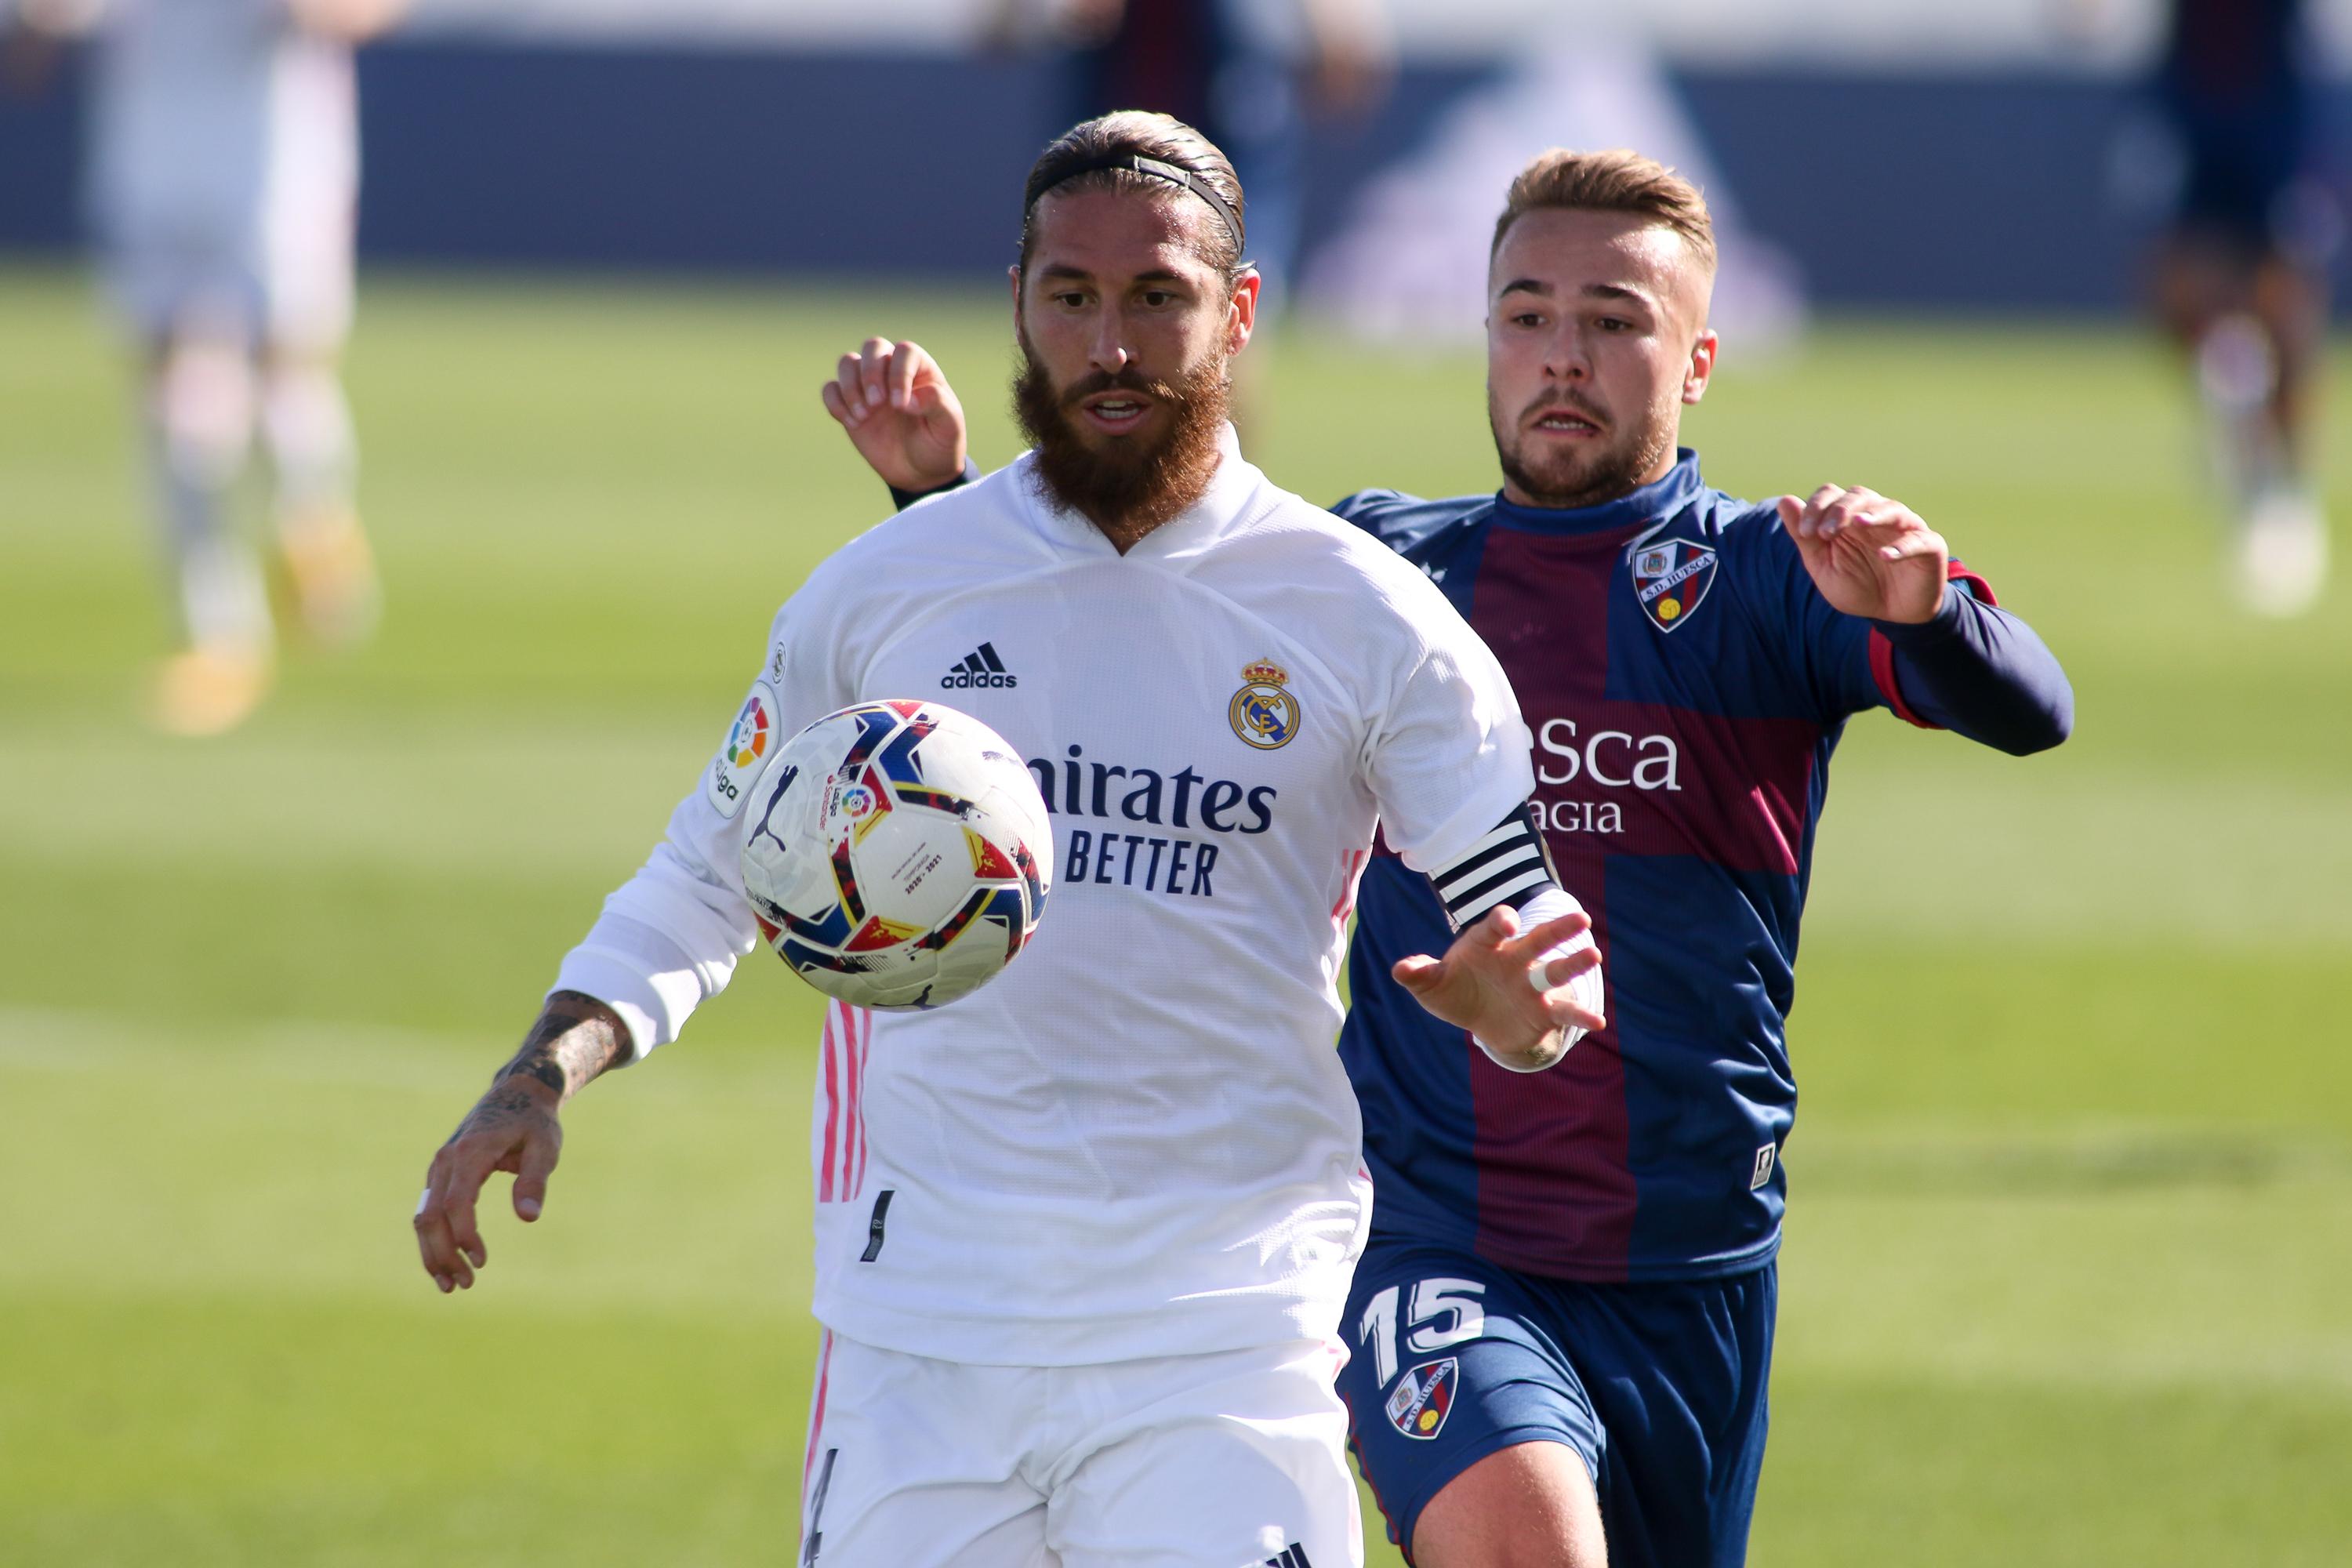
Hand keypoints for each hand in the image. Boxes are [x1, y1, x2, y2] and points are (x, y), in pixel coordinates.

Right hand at [413, 1076, 561, 1292]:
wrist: (517, 1094)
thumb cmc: (534, 1122)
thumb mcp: (545, 1147)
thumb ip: (535, 1180)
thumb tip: (528, 1217)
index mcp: (471, 1152)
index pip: (457, 1202)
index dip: (465, 1235)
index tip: (482, 1261)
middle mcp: (446, 1160)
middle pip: (432, 1216)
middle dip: (444, 1254)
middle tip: (467, 1284)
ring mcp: (439, 1167)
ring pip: (424, 1216)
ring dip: (433, 1253)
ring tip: (453, 1285)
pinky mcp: (440, 1174)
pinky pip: (429, 1211)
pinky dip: (433, 1239)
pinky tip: (446, 1264)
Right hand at [820, 337, 968, 495]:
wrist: (921, 471)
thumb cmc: (939, 443)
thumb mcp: (950, 426)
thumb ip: (937, 404)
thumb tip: (909, 398)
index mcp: (921, 369)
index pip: (905, 352)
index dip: (899, 374)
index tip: (900, 405)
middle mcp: (892, 371)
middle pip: (873, 346)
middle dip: (870, 373)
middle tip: (877, 404)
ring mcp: (869, 386)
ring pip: (847, 363)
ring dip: (850, 387)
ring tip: (864, 416)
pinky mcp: (850, 404)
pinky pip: (830, 389)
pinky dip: (835, 402)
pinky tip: (853, 423)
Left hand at [1392, 906, 1603, 1070]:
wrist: (1480, 1019)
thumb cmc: (1455, 990)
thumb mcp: (1432, 985)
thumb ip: (1420, 974)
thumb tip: (1400, 969)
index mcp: (1487, 945)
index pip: (1495, 927)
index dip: (1501, 921)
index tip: (1507, 923)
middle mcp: (1516, 960)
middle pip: (1539, 940)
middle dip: (1558, 930)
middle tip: (1581, 919)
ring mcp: (1533, 984)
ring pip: (1557, 970)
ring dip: (1575, 964)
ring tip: (1594, 956)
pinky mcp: (1544, 1010)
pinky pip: (1563, 1011)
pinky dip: (1580, 1014)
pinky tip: (1598, 1021)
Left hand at [1778, 485, 1948, 623]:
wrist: (1893, 615)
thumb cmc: (1858, 586)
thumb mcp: (1824, 566)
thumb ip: (1805, 537)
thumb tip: (1784, 500)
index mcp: (1849, 518)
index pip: (1832, 495)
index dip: (1816, 507)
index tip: (1805, 532)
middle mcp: (1877, 516)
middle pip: (1859, 495)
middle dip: (1839, 510)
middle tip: (1825, 532)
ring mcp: (1905, 528)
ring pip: (1891, 508)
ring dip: (1873, 515)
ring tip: (1858, 524)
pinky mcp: (1929, 546)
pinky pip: (1918, 540)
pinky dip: (1902, 546)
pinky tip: (1884, 556)